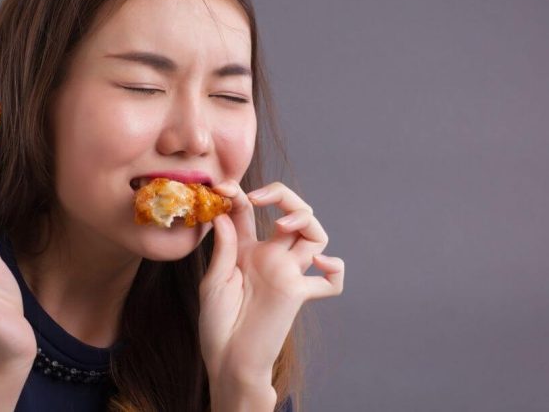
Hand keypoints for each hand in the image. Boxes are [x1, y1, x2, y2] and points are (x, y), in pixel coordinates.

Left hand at [198, 181, 344, 384]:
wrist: (229, 361)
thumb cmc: (217, 325)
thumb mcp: (213, 281)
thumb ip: (224, 248)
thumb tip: (223, 213)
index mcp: (246, 250)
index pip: (250, 211)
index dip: (239, 194)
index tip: (222, 188)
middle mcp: (271, 256)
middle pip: (293, 213)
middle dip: (282, 196)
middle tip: (258, 198)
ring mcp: (287, 273)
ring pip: (315, 235)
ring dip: (305, 219)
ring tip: (283, 224)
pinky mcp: (298, 292)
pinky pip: (330, 282)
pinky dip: (335, 271)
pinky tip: (322, 265)